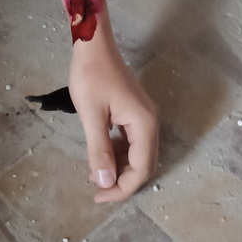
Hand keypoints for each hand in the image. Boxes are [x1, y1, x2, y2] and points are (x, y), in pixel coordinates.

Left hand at [68, 24, 157, 202]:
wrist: (93, 44)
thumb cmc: (91, 76)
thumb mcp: (91, 114)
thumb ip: (99, 149)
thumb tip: (106, 183)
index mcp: (144, 124)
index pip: (141, 170)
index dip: (121, 188)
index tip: (98, 196)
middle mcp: (150, 122)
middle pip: (143, 164)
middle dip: (122, 181)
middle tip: (96, 190)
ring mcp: (144, 116)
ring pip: (138, 154)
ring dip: (119, 167)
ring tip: (95, 174)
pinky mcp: (134, 111)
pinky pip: (132, 141)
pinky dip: (119, 152)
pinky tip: (101, 154)